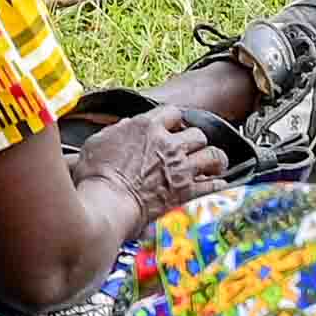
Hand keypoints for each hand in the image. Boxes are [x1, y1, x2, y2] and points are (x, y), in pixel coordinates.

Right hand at [81, 113, 235, 222]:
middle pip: (197, 133)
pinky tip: (218, 183)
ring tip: (212, 163)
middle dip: (195, 140)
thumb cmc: (97, 176)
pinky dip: (218, 183)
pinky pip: (214, 184)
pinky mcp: (188, 192)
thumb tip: (125, 127)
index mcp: (146, 127)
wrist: (108, 203)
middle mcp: (169, 144)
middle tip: (191, 148)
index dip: (174, 120)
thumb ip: (117, 131)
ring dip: (214, 159)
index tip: (172, 127)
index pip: (172, 112)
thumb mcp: (98, 142)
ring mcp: (181, 169)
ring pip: (213, 155)